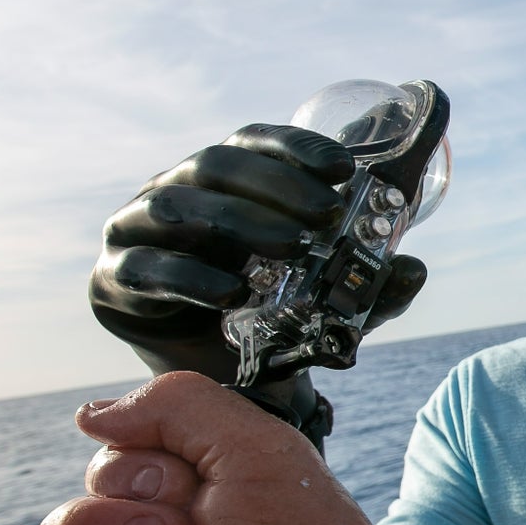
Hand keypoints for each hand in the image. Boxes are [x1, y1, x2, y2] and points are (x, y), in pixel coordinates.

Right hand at [89, 125, 427, 399]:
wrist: (216, 382)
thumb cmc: (269, 320)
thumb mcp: (328, 300)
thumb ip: (368, 284)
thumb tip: (414, 269)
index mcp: (222, 179)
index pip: (255, 142)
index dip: (296, 147)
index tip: (344, 168)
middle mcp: (174, 192)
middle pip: (217, 165)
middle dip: (275, 186)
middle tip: (327, 214)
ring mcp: (134, 231)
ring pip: (177, 207)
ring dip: (237, 223)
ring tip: (290, 248)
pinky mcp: (111, 282)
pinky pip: (145, 269)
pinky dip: (190, 277)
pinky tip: (232, 292)